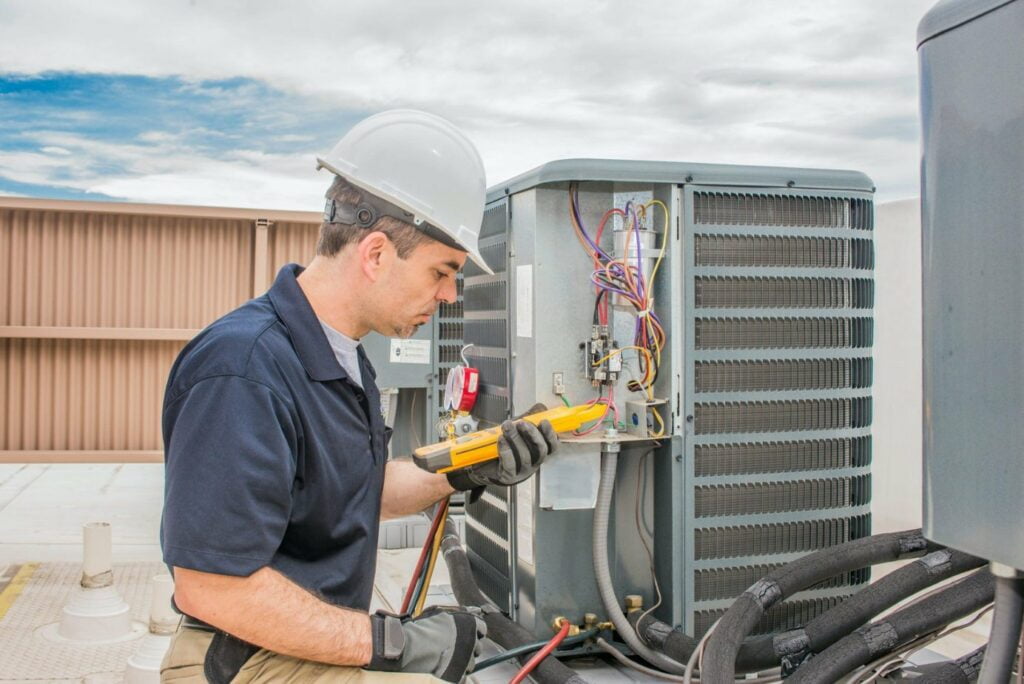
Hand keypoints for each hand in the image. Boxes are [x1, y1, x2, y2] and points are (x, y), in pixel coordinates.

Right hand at [367, 606, 486, 681]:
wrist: (407, 649)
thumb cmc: (421, 629)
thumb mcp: (441, 613)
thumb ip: (461, 612)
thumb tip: (474, 610)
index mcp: (471, 625)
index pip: (482, 628)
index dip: (472, 631)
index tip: (463, 633)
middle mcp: (472, 643)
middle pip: (477, 647)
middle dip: (467, 647)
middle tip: (451, 646)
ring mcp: (466, 662)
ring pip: (470, 663)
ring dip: (461, 661)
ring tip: (444, 657)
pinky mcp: (459, 677)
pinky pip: (462, 677)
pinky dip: (455, 674)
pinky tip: (443, 668)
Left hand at [447, 413, 557, 490]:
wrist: (482, 463)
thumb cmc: (503, 445)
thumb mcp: (517, 430)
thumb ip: (530, 418)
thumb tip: (540, 408)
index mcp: (538, 452)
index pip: (552, 446)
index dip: (550, 434)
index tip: (544, 421)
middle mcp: (533, 463)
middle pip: (541, 451)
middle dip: (532, 435)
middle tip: (522, 423)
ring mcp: (522, 471)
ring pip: (525, 457)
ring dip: (516, 439)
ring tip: (506, 426)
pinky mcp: (508, 476)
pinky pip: (510, 465)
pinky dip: (506, 451)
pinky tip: (501, 440)